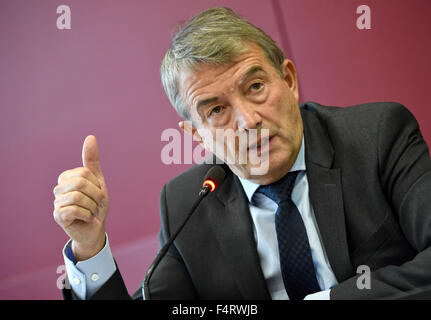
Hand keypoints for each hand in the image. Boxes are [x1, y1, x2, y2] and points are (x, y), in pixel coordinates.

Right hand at [53, 135, 108, 260]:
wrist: (95, 228)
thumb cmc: (96, 204)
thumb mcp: (98, 181)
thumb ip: (92, 160)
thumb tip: (90, 137)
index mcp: (67, 177)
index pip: (84, 173)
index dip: (96, 184)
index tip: (96, 193)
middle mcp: (58, 188)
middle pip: (80, 183)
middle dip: (95, 195)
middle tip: (95, 204)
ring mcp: (57, 202)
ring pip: (78, 196)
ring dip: (92, 206)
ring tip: (91, 211)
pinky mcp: (58, 216)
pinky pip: (75, 210)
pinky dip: (87, 214)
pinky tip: (86, 218)